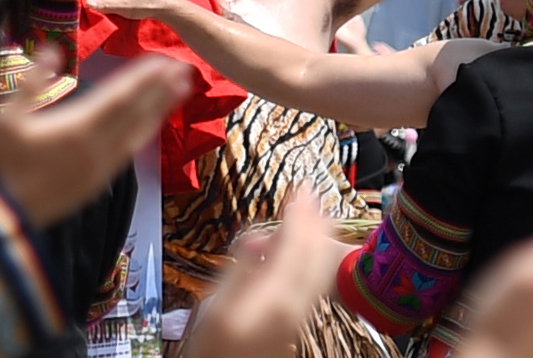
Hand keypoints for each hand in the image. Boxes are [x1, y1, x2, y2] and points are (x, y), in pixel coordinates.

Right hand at [0, 50, 189, 226]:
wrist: (4, 212)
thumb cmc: (2, 161)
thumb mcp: (9, 117)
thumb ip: (32, 82)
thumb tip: (52, 50)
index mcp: (77, 127)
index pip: (119, 97)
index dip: (143, 78)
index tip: (164, 61)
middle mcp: (97, 147)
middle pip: (135, 113)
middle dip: (160, 89)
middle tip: (183, 69)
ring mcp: (100, 166)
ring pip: (137, 133)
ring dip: (159, 110)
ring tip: (178, 91)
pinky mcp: (97, 181)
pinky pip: (129, 151)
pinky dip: (144, 132)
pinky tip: (150, 124)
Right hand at [182, 189, 342, 357]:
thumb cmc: (214, 346)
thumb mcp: (216, 304)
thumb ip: (239, 269)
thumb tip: (255, 242)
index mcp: (275, 296)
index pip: (296, 246)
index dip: (300, 215)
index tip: (302, 189)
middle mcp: (296, 304)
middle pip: (314, 256)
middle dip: (315, 222)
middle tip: (313, 193)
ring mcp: (299, 314)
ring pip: (318, 270)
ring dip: (318, 238)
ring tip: (318, 213)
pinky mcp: (296, 320)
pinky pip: (314, 281)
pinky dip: (313, 258)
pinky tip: (306, 250)